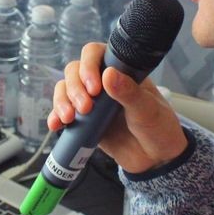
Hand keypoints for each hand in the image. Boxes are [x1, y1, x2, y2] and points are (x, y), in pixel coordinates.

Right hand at [48, 43, 188, 172]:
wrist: (156, 160)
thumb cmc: (158, 127)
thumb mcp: (148, 109)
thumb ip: (129, 93)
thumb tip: (108, 74)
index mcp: (120, 70)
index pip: (95, 54)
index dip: (88, 65)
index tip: (94, 87)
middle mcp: (102, 82)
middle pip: (74, 71)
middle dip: (75, 88)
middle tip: (86, 108)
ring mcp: (91, 101)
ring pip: (64, 89)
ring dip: (62, 101)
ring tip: (69, 118)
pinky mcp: (83, 121)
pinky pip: (62, 113)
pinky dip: (55, 117)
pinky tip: (55, 125)